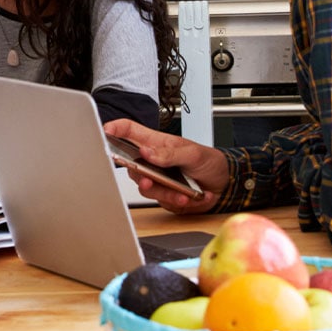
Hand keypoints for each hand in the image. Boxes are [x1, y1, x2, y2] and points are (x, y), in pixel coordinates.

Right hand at [102, 119, 228, 213]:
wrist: (226, 184)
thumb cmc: (210, 162)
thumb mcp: (192, 153)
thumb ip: (169, 153)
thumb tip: (146, 151)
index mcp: (157, 143)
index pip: (129, 131)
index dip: (114, 129)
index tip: (105, 132)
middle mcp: (153, 161)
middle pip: (131, 165)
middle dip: (139, 175)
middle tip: (148, 179)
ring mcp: (158, 179)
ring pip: (146, 188)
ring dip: (164, 191)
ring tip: (181, 192)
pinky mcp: (165, 195)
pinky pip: (161, 201)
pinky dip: (176, 201)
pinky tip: (189, 197)